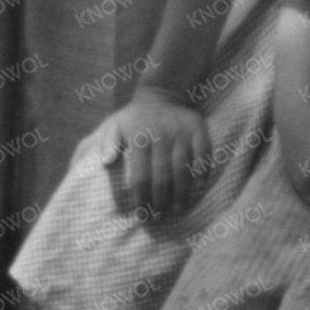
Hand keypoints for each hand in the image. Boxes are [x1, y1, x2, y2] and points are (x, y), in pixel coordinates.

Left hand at [101, 89, 211, 226]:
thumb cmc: (135, 117)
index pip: (140, 176)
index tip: (142, 215)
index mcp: (139, 139)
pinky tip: (199, 189)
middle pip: (162, 177)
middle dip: (161, 201)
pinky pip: (204, 154)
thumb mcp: (115, 125)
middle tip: (160, 218)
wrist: (162, 92)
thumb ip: (107, 143)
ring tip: (178, 210)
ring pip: (183, 169)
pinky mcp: (199, 130)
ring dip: (182, 193)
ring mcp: (181, 134)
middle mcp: (161, 137)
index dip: (141, 198)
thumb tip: (105, 162)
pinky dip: (203, 172)